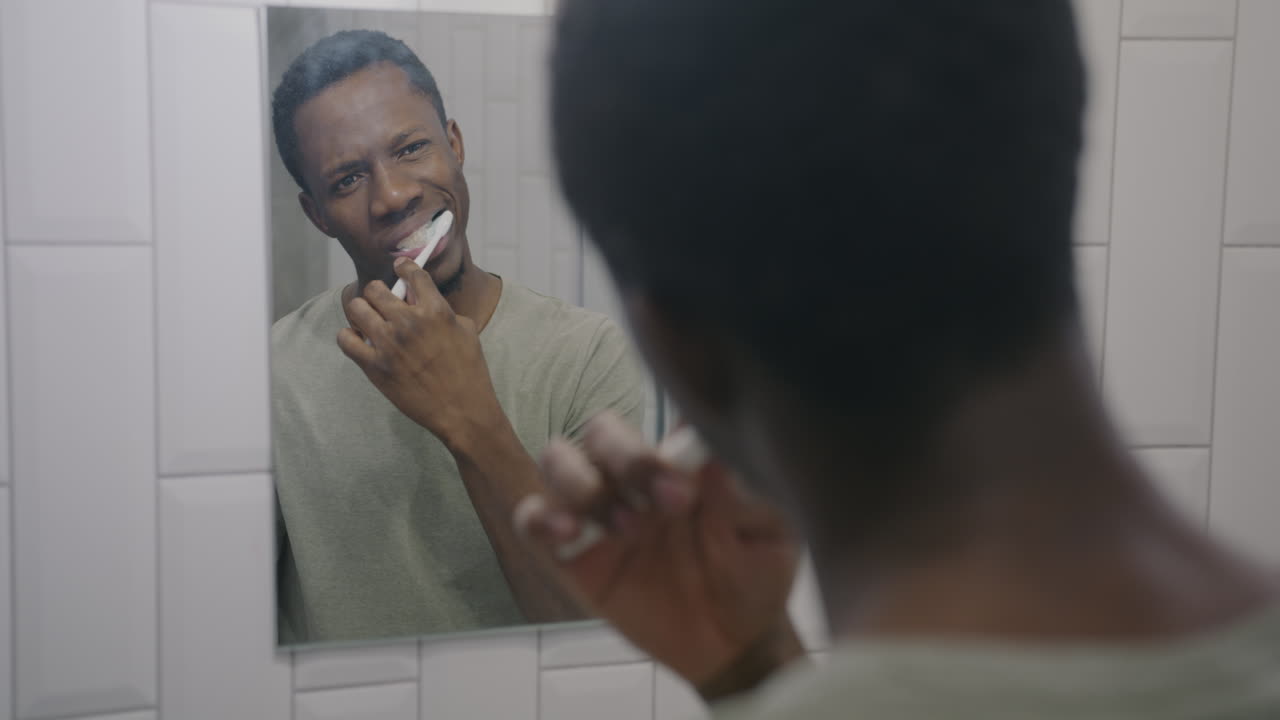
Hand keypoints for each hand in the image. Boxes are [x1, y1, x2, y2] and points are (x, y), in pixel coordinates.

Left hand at [337, 258, 503, 447]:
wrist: (461, 410)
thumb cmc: (469, 372)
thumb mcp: (467, 332)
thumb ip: (444, 311)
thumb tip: (425, 302)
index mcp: (435, 310)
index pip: (411, 273)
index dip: (403, 267)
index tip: (399, 268)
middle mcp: (408, 322)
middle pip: (375, 288)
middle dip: (378, 293)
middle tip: (381, 302)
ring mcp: (388, 343)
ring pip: (356, 308)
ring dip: (361, 311)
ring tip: (368, 319)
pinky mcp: (374, 365)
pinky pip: (345, 339)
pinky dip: (349, 337)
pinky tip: (360, 340)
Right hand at [516, 411, 802, 696]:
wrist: (731, 642)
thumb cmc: (754, 576)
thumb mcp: (770, 538)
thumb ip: (744, 498)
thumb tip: (715, 461)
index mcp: (682, 459)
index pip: (656, 412)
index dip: (668, 436)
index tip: (690, 481)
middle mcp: (635, 475)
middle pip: (601, 430)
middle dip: (628, 459)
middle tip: (670, 504)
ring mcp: (600, 509)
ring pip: (558, 460)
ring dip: (584, 485)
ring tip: (627, 528)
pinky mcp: (572, 552)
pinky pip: (532, 518)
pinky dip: (540, 517)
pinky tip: (569, 533)